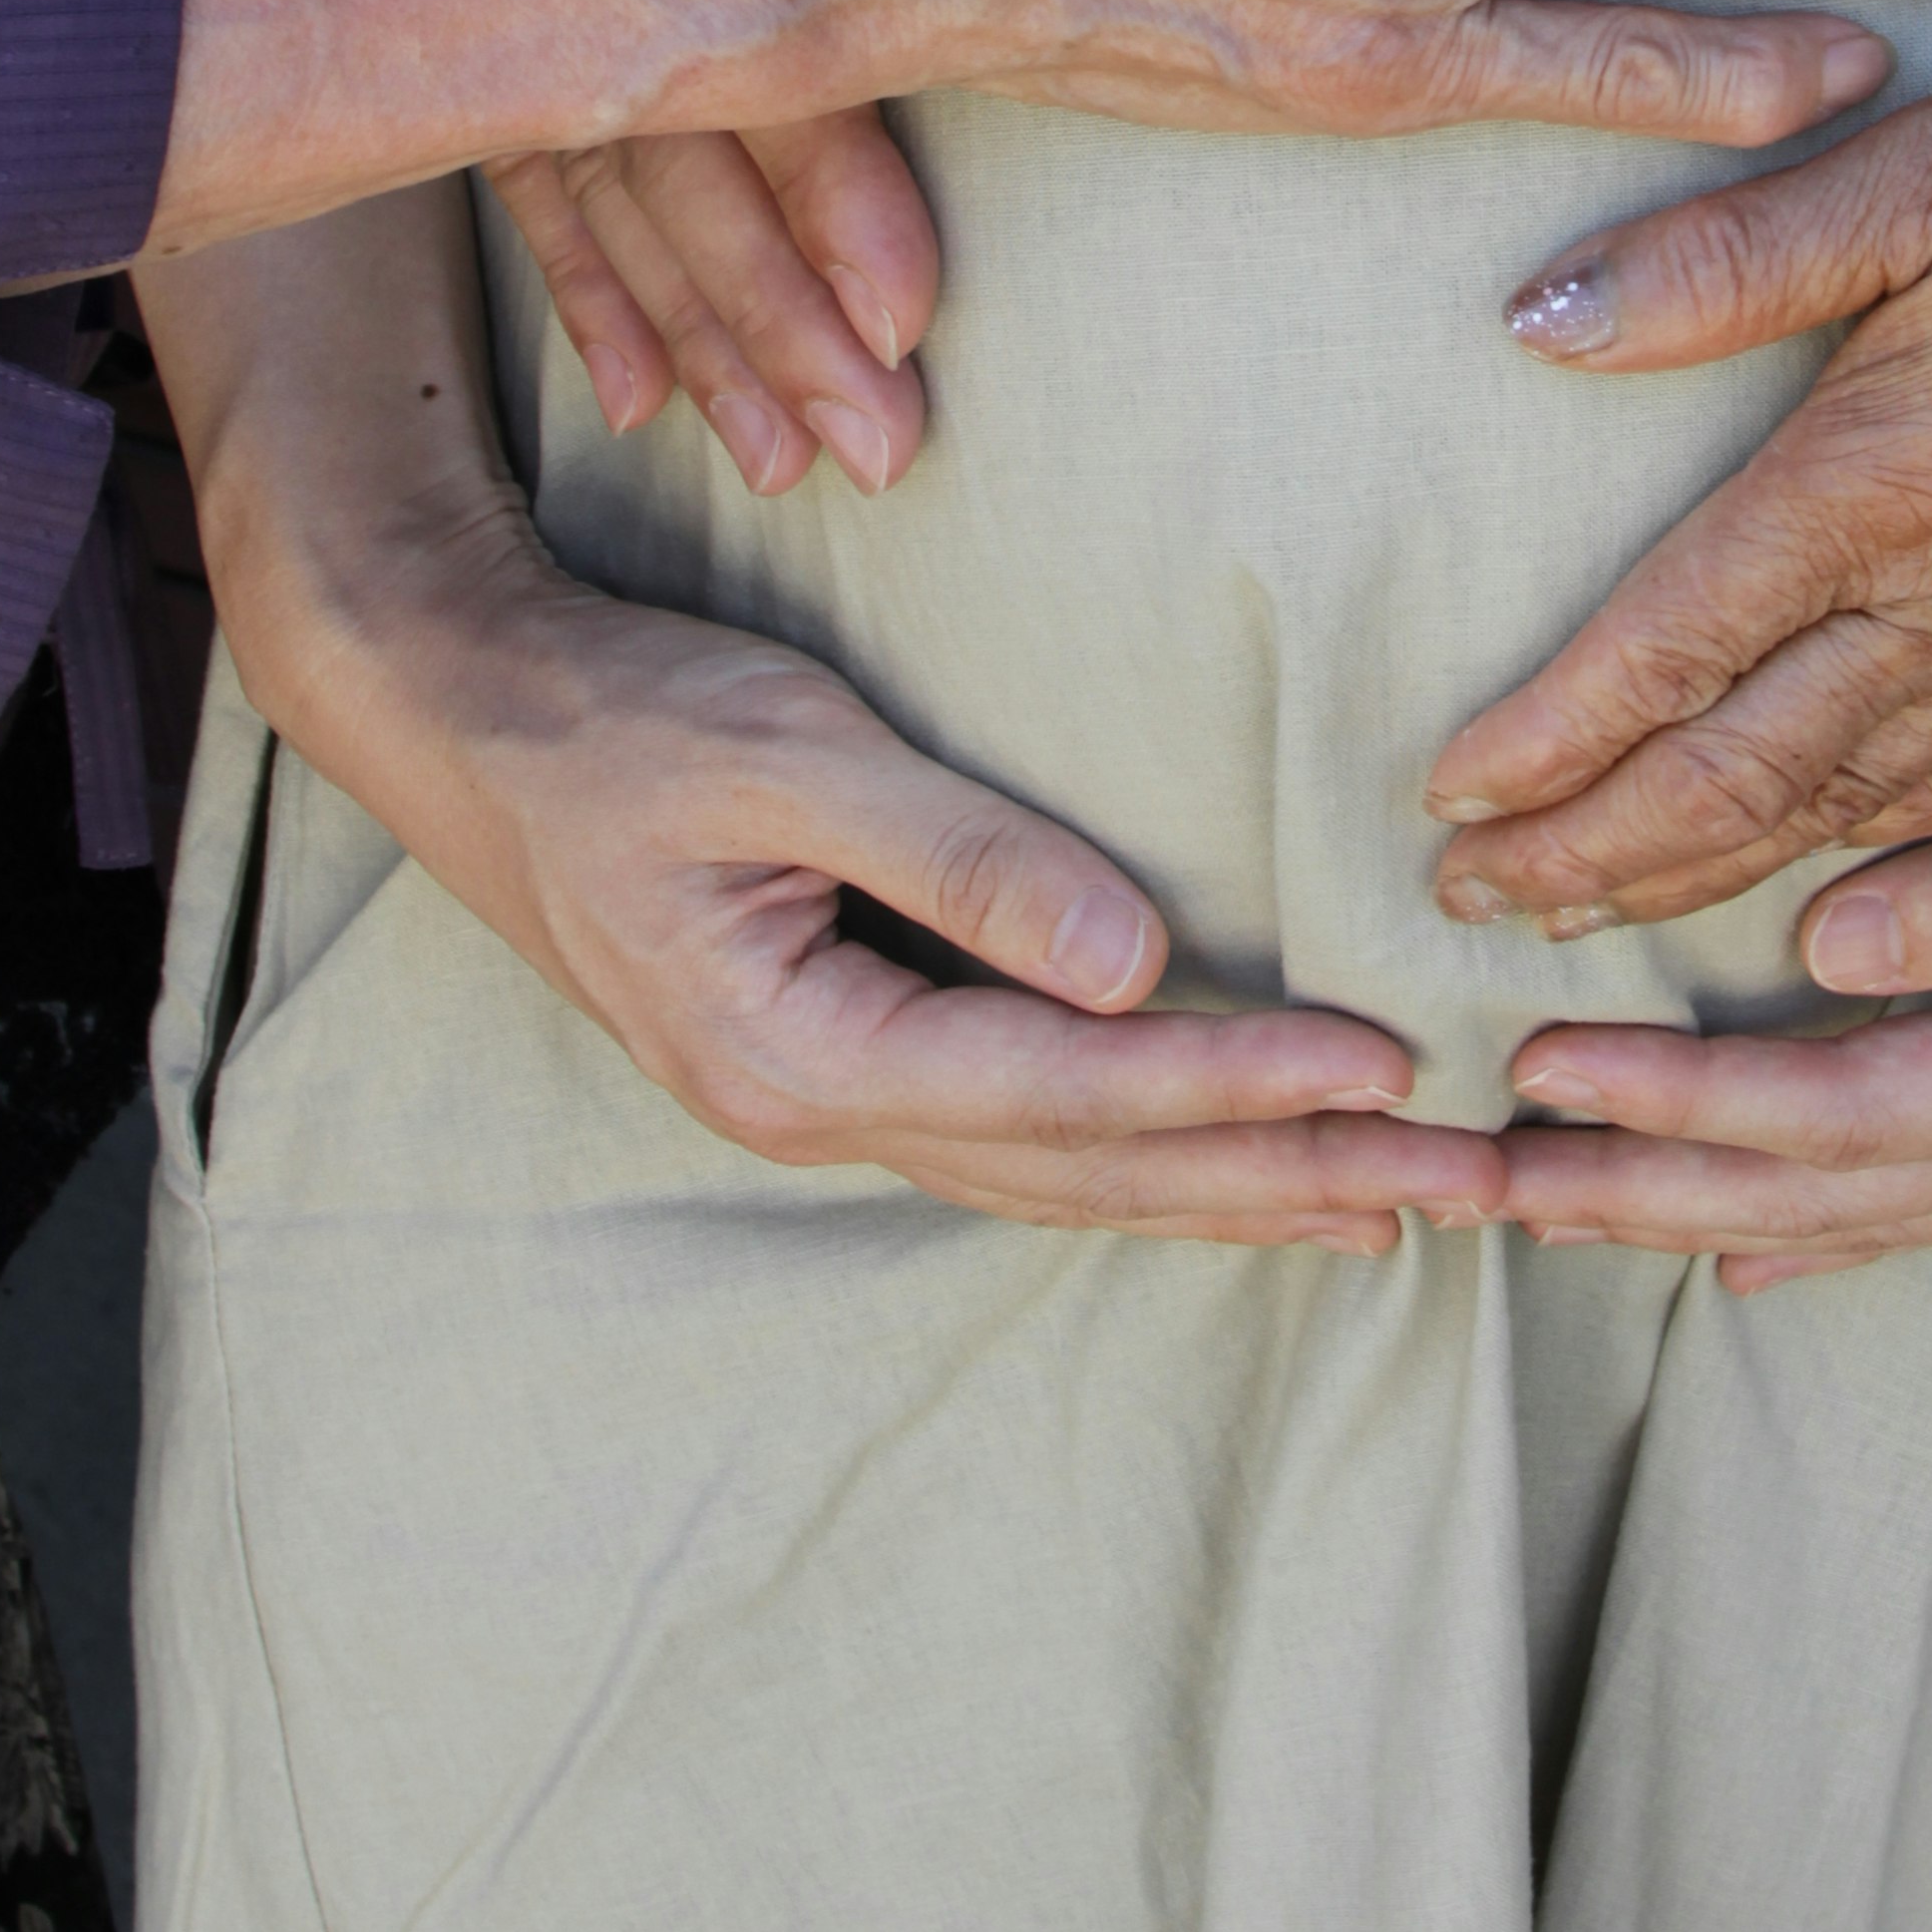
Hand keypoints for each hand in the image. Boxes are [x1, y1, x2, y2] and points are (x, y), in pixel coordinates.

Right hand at [239, 480, 1511, 1245]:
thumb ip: (960, 855)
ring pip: (1068, 1178)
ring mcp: (827, 1102)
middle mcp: (821, 1110)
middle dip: (1284, 1180)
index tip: (1386, 1072)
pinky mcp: (843, 1061)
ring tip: (1395, 1211)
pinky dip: (1148, 1158)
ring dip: (1234, 1193)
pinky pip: (1027, 1141)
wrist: (467, 720)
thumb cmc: (617, 720)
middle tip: (1464, 1191)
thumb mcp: (784, 759)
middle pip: (1092, 1171)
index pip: (1069, 1090)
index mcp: (801, 1049)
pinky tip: (1239, 1166)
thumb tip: (1136, 962)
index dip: (1236, 1086)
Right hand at [266, 0, 1187, 487]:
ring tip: (796, 445)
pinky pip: (541, 79)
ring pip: (594, 126)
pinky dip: (602, 233)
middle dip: (769, 289)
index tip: (916, 290)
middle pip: (672, 105)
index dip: (830, 150)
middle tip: (877, 440)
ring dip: (693, 297)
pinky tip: (651, 358)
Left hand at [1427, 54, 1931, 935]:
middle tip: (1467, 911)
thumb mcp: (1929, 165)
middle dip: (1591, 857)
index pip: (1669, 650)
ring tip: (1590, 916)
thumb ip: (1727, 255)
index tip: (1443, 804)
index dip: (1548, 741)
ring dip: (1701, 879)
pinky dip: (1849, 861)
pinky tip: (1804, 883)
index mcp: (1877, 479)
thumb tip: (1543, 323)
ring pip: (1841, 815)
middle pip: (1737, 776)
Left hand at [1493, 429, 1931, 1284]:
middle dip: (1642, 1196)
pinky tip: (1739, 1242)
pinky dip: (1816, 1209)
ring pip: (1859, 1200)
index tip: (1535, 1075)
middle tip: (1471, 1188)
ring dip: (1697, 1207)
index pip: (1841, 1115)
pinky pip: (1919, 1174)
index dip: (1680, 1108)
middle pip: (1825, 1194)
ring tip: (1552, 1205)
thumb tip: (1832, 947)